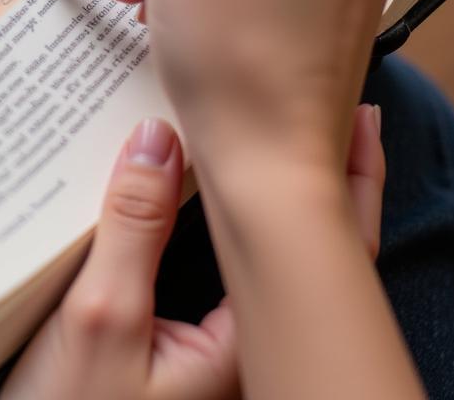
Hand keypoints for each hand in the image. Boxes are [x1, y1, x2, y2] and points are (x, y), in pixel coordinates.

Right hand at [1, 105, 385, 399]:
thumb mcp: (99, 319)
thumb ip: (133, 229)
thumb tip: (158, 139)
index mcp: (247, 343)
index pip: (324, 252)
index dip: (346, 180)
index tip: (354, 120)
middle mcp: (242, 344)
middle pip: (298, 246)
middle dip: (317, 175)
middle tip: (329, 109)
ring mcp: (211, 344)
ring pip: (254, 254)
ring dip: (263, 192)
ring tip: (272, 131)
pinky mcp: (178, 339)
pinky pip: (214, 263)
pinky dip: (220, 214)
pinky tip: (201, 184)